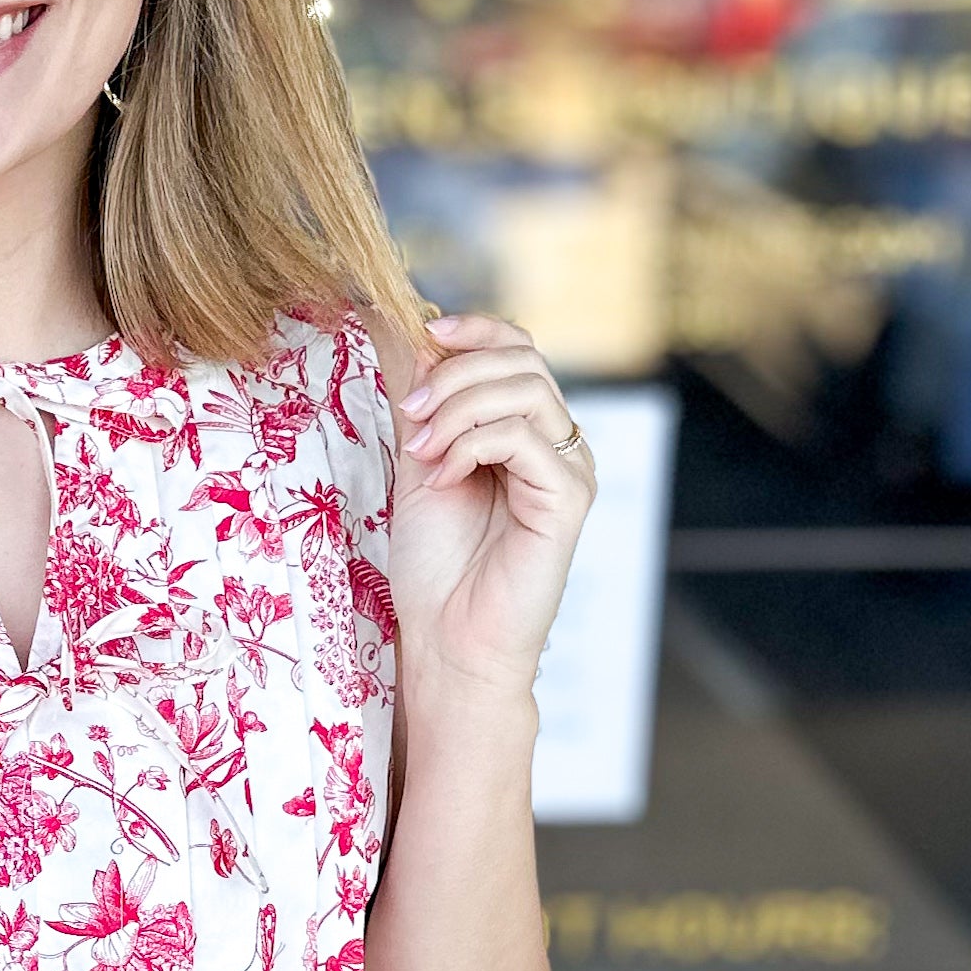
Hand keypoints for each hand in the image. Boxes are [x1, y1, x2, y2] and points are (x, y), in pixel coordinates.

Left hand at [387, 312, 594, 700]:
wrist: (448, 642)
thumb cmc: (435, 566)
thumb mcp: (417, 462)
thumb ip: (421, 402)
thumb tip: (402, 328)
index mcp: (526, 432)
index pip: (517, 349)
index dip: (472, 330)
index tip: (423, 336)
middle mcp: (558, 445)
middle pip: (523, 358)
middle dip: (455, 375)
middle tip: (410, 416)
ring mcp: (569, 471)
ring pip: (525, 390)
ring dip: (457, 409)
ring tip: (420, 452)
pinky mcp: (569, 500)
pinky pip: (524, 438)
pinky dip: (470, 447)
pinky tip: (442, 479)